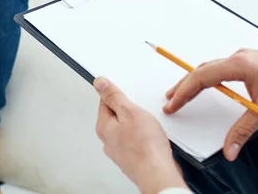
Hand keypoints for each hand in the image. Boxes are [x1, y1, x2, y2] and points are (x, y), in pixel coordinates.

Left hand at [94, 77, 186, 193]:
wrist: (158, 173)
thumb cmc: (145, 146)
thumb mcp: (129, 111)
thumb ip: (113, 96)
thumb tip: (99, 83)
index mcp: (103, 126)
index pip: (105, 101)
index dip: (117, 94)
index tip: (126, 92)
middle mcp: (108, 140)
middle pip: (117, 115)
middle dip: (130, 110)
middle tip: (141, 112)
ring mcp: (120, 150)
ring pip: (128, 128)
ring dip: (138, 124)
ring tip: (149, 126)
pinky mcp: (132, 157)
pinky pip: (136, 140)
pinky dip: (144, 136)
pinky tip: (152, 137)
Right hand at [164, 47, 257, 160]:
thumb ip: (244, 130)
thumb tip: (230, 149)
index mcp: (238, 65)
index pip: (202, 77)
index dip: (184, 91)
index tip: (172, 103)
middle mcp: (238, 58)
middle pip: (202, 70)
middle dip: (184, 85)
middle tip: (170, 99)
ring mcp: (245, 58)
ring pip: (211, 67)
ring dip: (196, 80)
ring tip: (183, 92)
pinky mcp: (251, 61)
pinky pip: (222, 67)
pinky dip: (209, 76)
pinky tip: (210, 85)